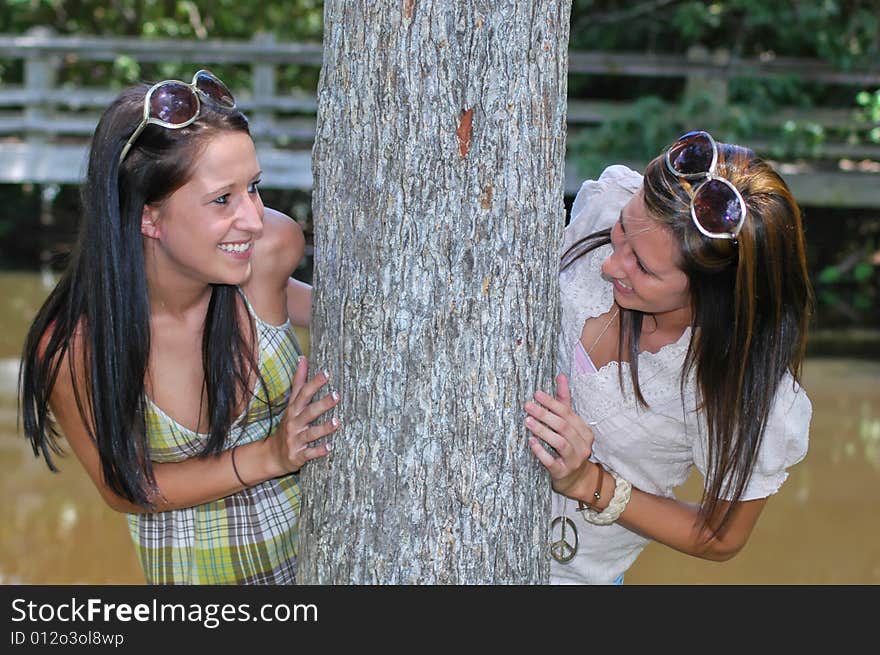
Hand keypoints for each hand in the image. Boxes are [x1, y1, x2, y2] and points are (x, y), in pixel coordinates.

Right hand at [269, 356, 339, 474]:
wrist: (272, 455)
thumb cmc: (288, 425)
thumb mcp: (291, 403)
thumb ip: (299, 382)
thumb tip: (303, 358)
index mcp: (294, 409)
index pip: (303, 393)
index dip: (314, 383)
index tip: (327, 373)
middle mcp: (294, 423)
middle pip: (308, 411)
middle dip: (322, 403)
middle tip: (337, 395)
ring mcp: (295, 440)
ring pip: (310, 433)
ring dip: (323, 428)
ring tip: (337, 422)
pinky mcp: (298, 455)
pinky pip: (309, 453)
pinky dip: (318, 451)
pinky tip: (330, 447)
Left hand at [525, 373, 594, 497]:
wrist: (576, 480)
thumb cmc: (570, 447)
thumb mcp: (570, 425)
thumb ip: (565, 401)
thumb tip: (561, 376)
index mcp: (585, 431)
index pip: (568, 413)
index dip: (552, 402)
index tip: (536, 394)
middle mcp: (583, 445)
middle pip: (564, 426)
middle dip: (545, 414)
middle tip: (527, 405)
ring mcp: (574, 460)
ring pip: (560, 442)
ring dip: (543, 431)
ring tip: (527, 421)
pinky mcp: (563, 472)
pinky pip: (552, 461)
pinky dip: (541, 451)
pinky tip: (531, 442)